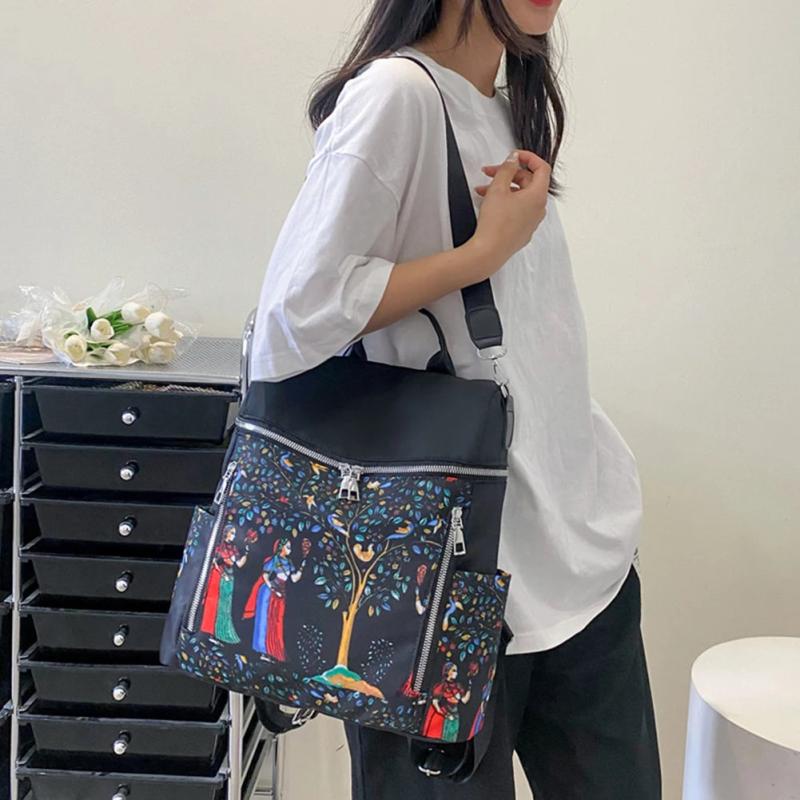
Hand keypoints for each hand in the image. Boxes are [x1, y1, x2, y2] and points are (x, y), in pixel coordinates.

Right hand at [470, 149, 550, 272]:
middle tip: (491, 172)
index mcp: (537, 196)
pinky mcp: (523, 231)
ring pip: (521, 197)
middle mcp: (539, 209)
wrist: (489, 251)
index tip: (515, 156)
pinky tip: (490, 204)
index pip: (542, 168)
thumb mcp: (498, 188)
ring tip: (484, 190)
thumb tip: (514, 159)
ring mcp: (532, 221)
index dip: (528, 158)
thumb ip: (507, 168)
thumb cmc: (495, 225)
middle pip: (529, 182)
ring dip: (504, 189)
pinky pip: (518, 210)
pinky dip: (506, 203)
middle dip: (509, 174)